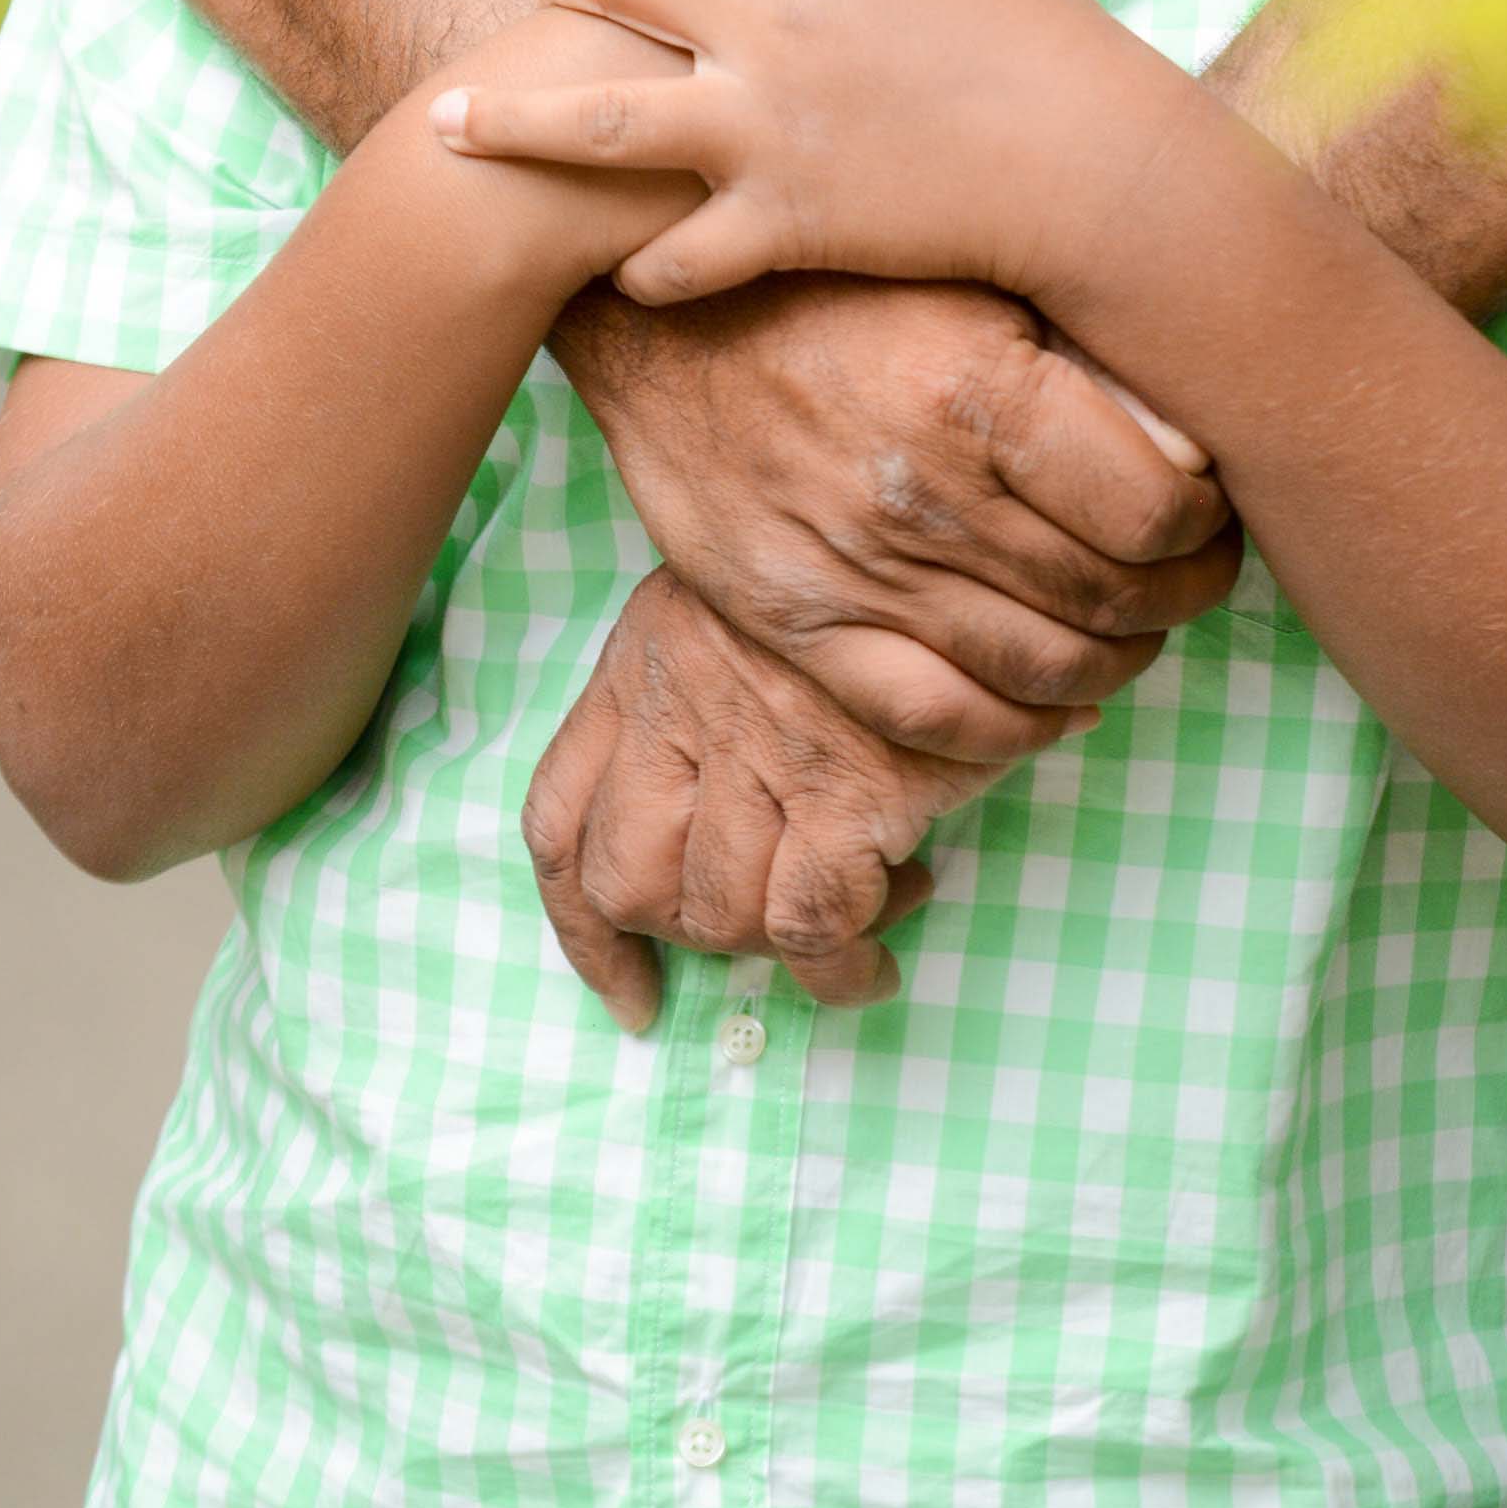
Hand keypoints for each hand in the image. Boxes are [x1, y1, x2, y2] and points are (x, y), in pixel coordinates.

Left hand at [435, 0, 1192, 313]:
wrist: (1092, 167)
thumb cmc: (1046, 34)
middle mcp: (772, 20)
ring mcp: (766, 127)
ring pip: (599, 117)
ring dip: (511, 120)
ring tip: (441, 123)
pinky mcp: (780, 222)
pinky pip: (675, 255)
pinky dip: (644, 268)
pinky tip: (625, 273)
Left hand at [524, 569, 1032, 1025]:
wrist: (948, 517)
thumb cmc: (863, 554)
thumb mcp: (746, 582)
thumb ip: (704, 674)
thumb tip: (706, 801)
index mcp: (643, 654)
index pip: (558, 817)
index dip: (581, 928)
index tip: (626, 990)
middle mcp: (679, 704)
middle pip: (626, 884)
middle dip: (691, 932)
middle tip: (767, 919)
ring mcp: (758, 751)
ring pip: (718, 916)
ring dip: (776, 947)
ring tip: (849, 913)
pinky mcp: (845, 787)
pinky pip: (813, 928)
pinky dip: (840, 971)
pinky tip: (874, 961)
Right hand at [547, 270, 1239, 711]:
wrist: (663, 315)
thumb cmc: (836, 276)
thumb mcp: (969, 272)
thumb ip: (1074, 355)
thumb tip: (1193, 434)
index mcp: (979, 393)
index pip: (1151, 513)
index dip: (1205, 528)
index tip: (1214, 514)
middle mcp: (924, 496)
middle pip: (1106, 597)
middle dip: (1178, 600)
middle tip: (1198, 577)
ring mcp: (857, 572)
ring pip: (1036, 669)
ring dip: (1115, 665)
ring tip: (1139, 633)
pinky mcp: (799, 624)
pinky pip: (933, 716)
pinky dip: (1016, 732)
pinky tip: (1059, 706)